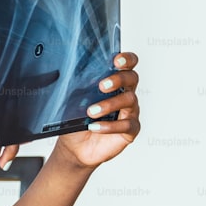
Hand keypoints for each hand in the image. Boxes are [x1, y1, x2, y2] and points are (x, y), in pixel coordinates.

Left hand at [54, 52, 140, 169]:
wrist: (74, 146)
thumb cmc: (76, 119)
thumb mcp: (72, 100)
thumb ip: (79, 87)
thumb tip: (78, 77)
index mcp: (114, 82)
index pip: (127, 65)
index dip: (126, 59)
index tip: (116, 60)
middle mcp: (125, 94)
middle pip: (132, 78)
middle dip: (119, 79)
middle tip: (102, 86)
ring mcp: (129, 112)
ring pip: (129, 100)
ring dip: (109, 104)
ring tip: (91, 112)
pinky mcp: (130, 130)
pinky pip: (127, 125)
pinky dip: (110, 126)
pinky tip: (95, 127)